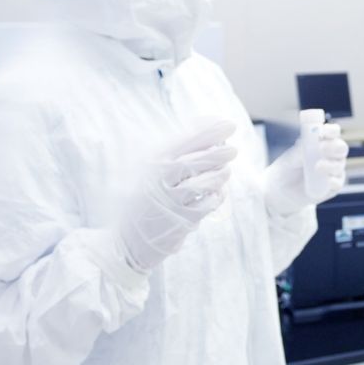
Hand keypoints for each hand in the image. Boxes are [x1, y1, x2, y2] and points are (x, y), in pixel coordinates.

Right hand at [119, 119, 237, 270]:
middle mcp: (160, 180)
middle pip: (198, 160)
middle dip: (220, 152)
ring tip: (225, 170)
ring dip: (221, 174)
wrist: (129, 240)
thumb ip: (174, 149)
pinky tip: (218, 192)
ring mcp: (171, 201)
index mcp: (153, 162)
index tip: (228, 124)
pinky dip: (217, 196)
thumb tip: (205, 124)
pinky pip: (208, 204)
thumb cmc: (144, 198)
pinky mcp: (182, 220)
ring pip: (206, 182)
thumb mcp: (149, 169)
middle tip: (233, 149)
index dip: (211, 131)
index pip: (186, 140)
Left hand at [265, 123, 347, 213]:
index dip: (331, 130)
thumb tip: (307, 142)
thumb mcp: (290, 158)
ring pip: (339, 165)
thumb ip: (299, 151)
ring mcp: (334, 171)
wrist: (281, 189)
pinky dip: (333, 181)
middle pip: (341, 148)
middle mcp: (332, 156)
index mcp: (322, 143)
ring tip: (317, 167)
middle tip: (321, 148)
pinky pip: (338, 183)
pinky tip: (328, 181)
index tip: (324, 130)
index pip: (333, 133)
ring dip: (330, 165)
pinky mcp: (332, 187)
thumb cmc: (287, 168)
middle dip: (333, 146)